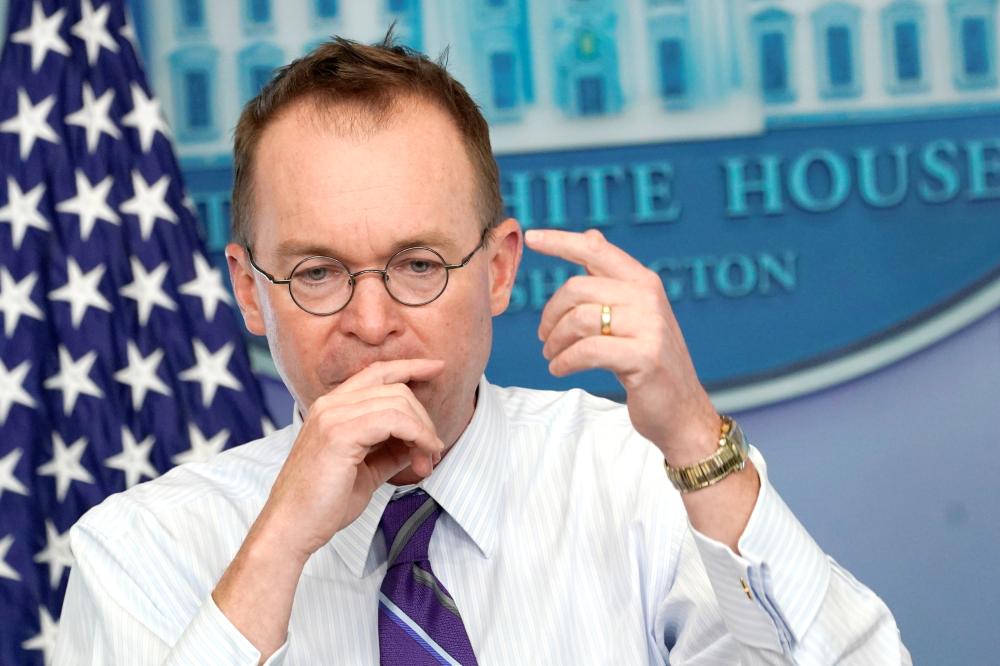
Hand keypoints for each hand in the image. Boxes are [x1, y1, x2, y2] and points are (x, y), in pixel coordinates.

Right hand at [257, 359, 445, 560]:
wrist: (292, 528)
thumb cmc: (322, 504)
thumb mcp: (366, 471)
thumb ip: (390, 451)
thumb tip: (418, 444)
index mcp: (332, 408)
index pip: (377, 372)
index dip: (410, 367)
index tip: (437, 368)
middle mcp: (330, 405)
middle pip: (395, 389)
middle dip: (424, 419)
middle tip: (432, 452)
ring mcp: (333, 416)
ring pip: (398, 402)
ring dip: (424, 431)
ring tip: (428, 460)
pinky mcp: (340, 434)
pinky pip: (394, 421)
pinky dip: (417, 436)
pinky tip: (422, 456)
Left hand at [525, 229, 719, 461]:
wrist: (680, 410)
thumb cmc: (648, 362)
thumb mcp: (634, 314)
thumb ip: (611, 278)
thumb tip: (590, 235)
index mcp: (643, 281)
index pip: (596, 249)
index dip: (561, 241)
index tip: (532, 238)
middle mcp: (648, 297)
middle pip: (577, 288)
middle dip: (551, 314)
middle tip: (543, 337)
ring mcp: (650, 326)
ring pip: (579, 319)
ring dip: (555, 341)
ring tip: (551, 355)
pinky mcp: (645, 356)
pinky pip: (587, 351)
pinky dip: (565, 361)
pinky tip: (559, 368)